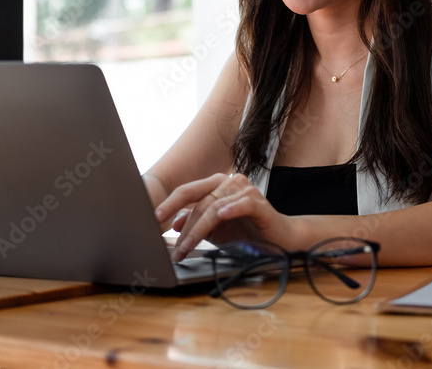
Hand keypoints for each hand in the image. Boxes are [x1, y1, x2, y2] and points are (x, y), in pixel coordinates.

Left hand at [154, 173, 301, 260]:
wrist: (278, 240)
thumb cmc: (246, 233)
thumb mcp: (215, 230)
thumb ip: (195, 223)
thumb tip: (174, 224)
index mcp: (217, 185)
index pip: (188, 191)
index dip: (170, 204)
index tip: (153, 218)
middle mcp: (230, 182)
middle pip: (199, 200)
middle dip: (184, 226)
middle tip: (172, 245)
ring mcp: (245, 190)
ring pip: (215, 207)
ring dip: (199, 230)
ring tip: (188, 248)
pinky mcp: (259, 202)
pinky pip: (242, 203)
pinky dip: (231, 210)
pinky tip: (221, 218)